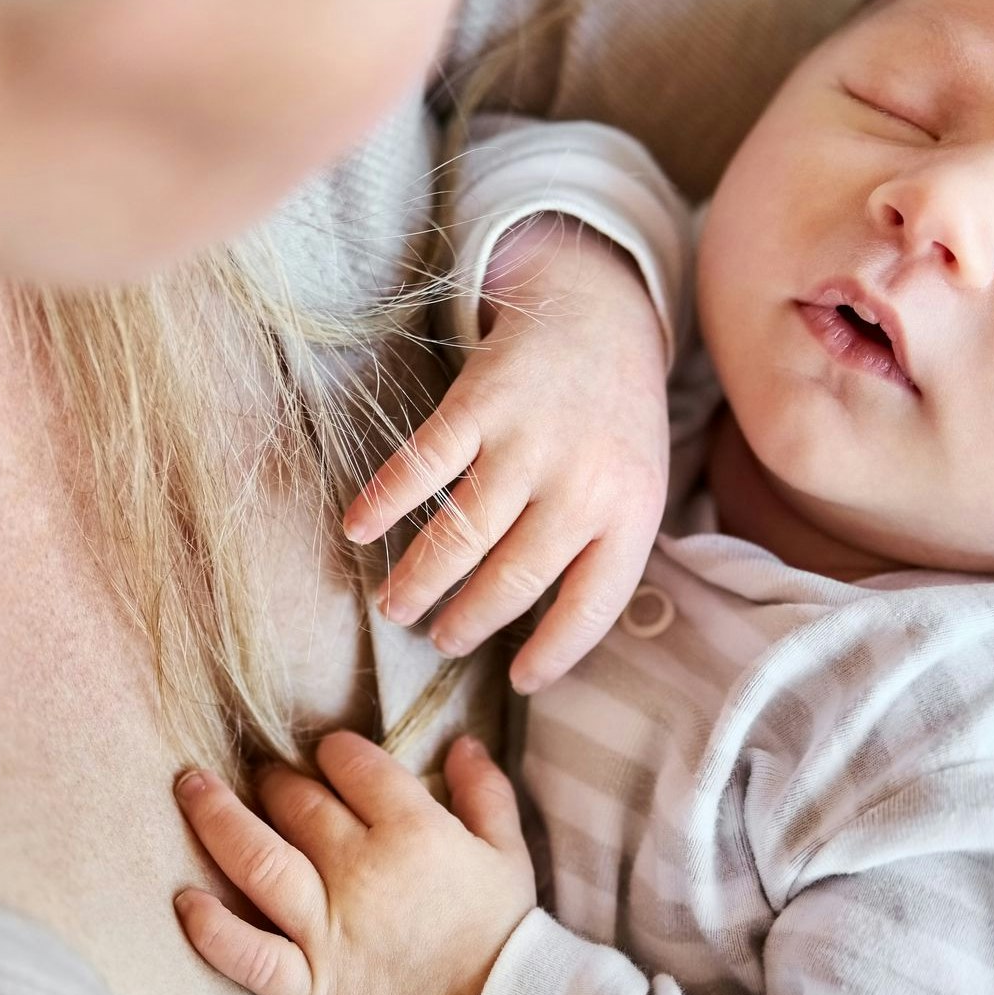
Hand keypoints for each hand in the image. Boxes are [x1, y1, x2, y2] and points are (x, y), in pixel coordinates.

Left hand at [173, 734, 535, 994]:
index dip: (335, 749)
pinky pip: (251, 955)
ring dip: (217, 817)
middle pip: (299, 804)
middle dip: (277, 779)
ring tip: (191, 787)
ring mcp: (329, 929)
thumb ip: (484, 792)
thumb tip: (463, 741)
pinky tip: (186, 900)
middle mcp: (363, 871)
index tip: (329, 751)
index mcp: (414, 832)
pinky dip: (213, 931)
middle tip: (268, 775)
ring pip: (259, 861)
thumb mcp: (507, 853)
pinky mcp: (310, 984)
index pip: (355, 765)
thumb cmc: (500, 932)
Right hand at [345, 215, 669, 692]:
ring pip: (463, 534)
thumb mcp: (635, 488)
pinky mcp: (482, 401)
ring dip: (419, 579)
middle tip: (442, 641)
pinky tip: (357, 528)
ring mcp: (530, 440)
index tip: (520, 680)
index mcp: (632, 512)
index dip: (554, 653)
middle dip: (469, 622)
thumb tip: (554, 642)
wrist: (596, 314)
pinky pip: (424, 464)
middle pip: (514, 579)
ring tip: (394, 605)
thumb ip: (604, 551)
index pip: (593, 605)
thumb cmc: (610, 422)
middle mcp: (583, 482)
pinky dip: (384, 501)